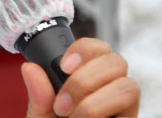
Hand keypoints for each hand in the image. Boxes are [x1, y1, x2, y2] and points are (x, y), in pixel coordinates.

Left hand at [22, 38, 139, 117]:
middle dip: (85, 79)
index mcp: (88, 81)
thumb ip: (39, 97)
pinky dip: (103, 112)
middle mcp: (110, 92)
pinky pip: (131, 113)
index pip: (98, 49)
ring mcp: (124, 112)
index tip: (63, 66)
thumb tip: (30, 68)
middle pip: (117, 61)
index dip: (84, 49)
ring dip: (95, 101)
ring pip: (129, 86)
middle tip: (62, 106)